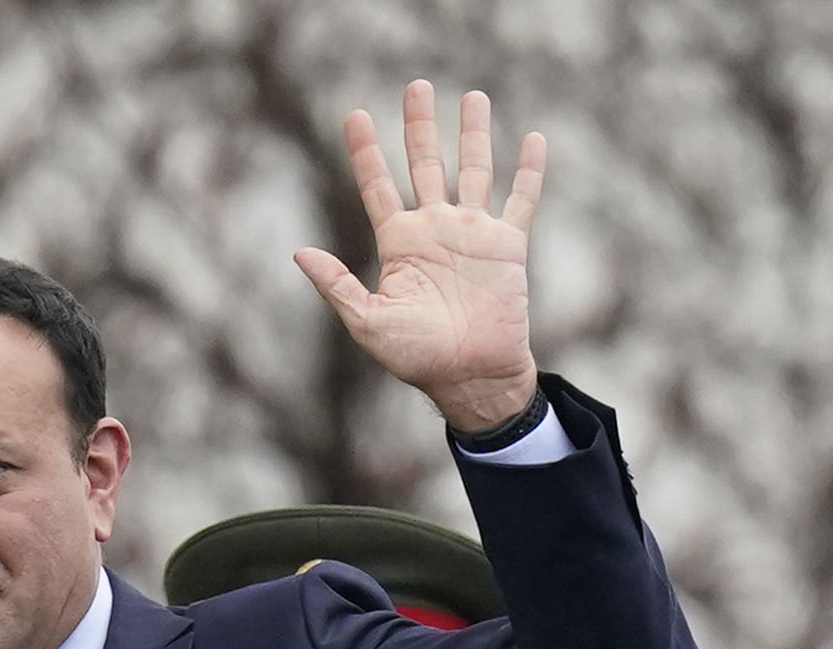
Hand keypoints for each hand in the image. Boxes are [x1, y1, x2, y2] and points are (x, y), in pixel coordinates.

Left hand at [295, 80, 546, 431]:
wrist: (470, 378)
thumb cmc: (417, 358)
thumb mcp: (368, 322)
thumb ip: (337, 285)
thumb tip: (299, 253)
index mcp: (400, 243)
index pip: (378, 187)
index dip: (366, 153)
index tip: (354, 116)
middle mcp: (435, 229)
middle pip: (426, 164)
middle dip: (419, 126)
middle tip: (416, 85)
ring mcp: (473, 233)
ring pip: (475, 170)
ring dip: (474, 134)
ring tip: (473, 96)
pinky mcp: (508, 246)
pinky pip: (521, 199)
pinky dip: (529, 170)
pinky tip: (533, 138)